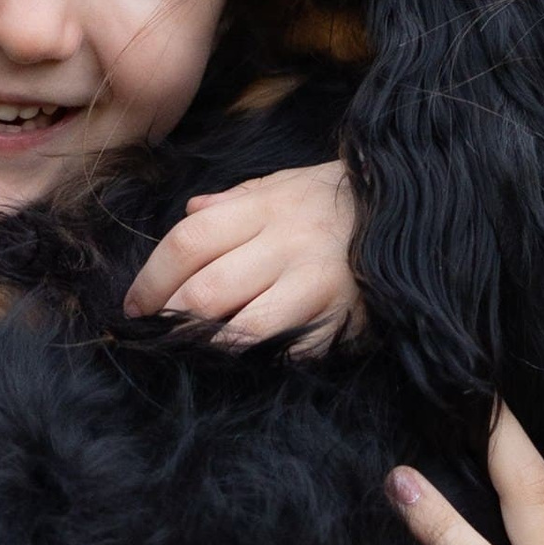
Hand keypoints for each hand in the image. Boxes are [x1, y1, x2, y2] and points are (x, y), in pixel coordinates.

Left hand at [123, 159, 362, 352]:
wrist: (408, 214)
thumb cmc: (333, 202)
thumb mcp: (282, 185)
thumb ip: (232, 202)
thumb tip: (186, 215)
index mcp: (264, 209)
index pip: (189, 242)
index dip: (152, 277)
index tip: (135, 305)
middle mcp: (287, 245)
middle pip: (206, 291)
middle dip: (170, 317)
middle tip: (155, 331)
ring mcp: (315, 286)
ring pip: (243, 329)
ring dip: (208, 345)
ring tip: (192, 347)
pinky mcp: (339, 321)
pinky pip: (288, 350)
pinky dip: (260, 360)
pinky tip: (246, 358)